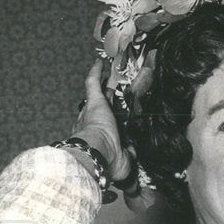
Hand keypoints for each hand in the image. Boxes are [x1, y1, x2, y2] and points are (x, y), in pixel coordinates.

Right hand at [73, 59, 133, 182]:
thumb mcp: (125, 160)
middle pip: (102, 107)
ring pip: (99, 93)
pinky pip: (92, 82)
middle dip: (108, 99)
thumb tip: (132, 151)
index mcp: (98, 138)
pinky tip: (100, 62)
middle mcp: (91, 123)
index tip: (119, 117)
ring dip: (106, 82)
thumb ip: (129, 153)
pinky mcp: (94, 101)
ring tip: (112, 72)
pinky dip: (96, 72)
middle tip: (114, 89)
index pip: (106, 126)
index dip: (112, 121)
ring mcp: (92, 111)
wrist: (98, 154)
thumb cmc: (109, 161)